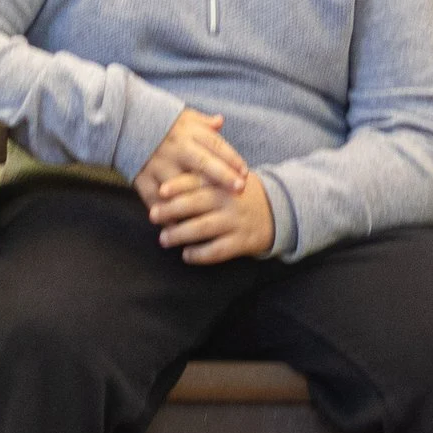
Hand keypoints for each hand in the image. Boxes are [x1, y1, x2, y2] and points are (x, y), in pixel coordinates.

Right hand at [133, 107, 248, 207]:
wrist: (122, 124)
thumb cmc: (160, 123)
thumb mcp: (183, 117)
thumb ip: (203, 123)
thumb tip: (220, 121)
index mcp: (188, 133)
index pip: (215, 145)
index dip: (231, 159)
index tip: (245, 173)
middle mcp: (175, 149)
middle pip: (202, 163)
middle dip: (222, 176)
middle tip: (239, 190)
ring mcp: (158, 164)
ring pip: (179, 185)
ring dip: (196, 200)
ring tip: (213, 213)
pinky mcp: (142, 178)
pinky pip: (155, 199)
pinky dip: (167, 213)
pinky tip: (180, 225)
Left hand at [148, 162, 276, 263]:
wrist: (279, 210)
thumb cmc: (240, 194)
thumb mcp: (227, 177)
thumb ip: (202, 177)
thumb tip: (163, 185)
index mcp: (224, 181)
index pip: (198, 180)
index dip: (178, 185)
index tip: (161, 191)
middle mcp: (230, 200)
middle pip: (196, 203)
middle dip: (171, 210)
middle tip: (153, 216)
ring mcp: (236, 221)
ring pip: (203, 228)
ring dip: (180, 234)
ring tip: (164, 239)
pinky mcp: (242, 241)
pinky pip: (217, 251)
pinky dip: (199, 255)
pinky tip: (187, 255)